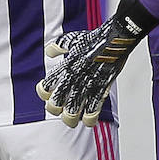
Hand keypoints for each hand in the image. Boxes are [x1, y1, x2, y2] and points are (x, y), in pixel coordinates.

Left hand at [36, 0, 155, 126]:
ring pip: (72, 112)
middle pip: (55, 104)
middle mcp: (73, 78)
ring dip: (70, 118)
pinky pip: (93, 111)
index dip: (44, 93)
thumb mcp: (72, 39)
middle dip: (54, 109)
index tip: (48, 92)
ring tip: (72, 119)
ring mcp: (87, 85)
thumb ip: (58, 46)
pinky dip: (89, 119)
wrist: (115, 38)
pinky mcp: (101, 90)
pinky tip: (87, 120)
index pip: (46, 87)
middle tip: (59, 108)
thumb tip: (49, 51)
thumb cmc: (94, 39)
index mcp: (64, 67)